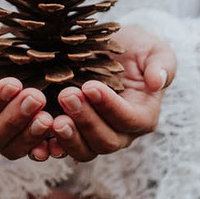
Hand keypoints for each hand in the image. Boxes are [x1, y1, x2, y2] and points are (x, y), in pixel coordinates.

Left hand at [47, 26, 175, 161]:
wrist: (108, 50)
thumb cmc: (134, 48)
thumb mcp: (153, 49)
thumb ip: (162, 64)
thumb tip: (157, 82)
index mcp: (142, 115)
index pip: (129, 120)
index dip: (110, 106)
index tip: (90, 86)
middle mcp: (120, 133)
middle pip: (106, 140)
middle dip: (86, 120)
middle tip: (67, 95)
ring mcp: (94, 136)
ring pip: (84, 150)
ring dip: (68, 138)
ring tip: (52, 119)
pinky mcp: (71, 134)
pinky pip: (61, 149)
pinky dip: (49, 148)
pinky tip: (38, 141)